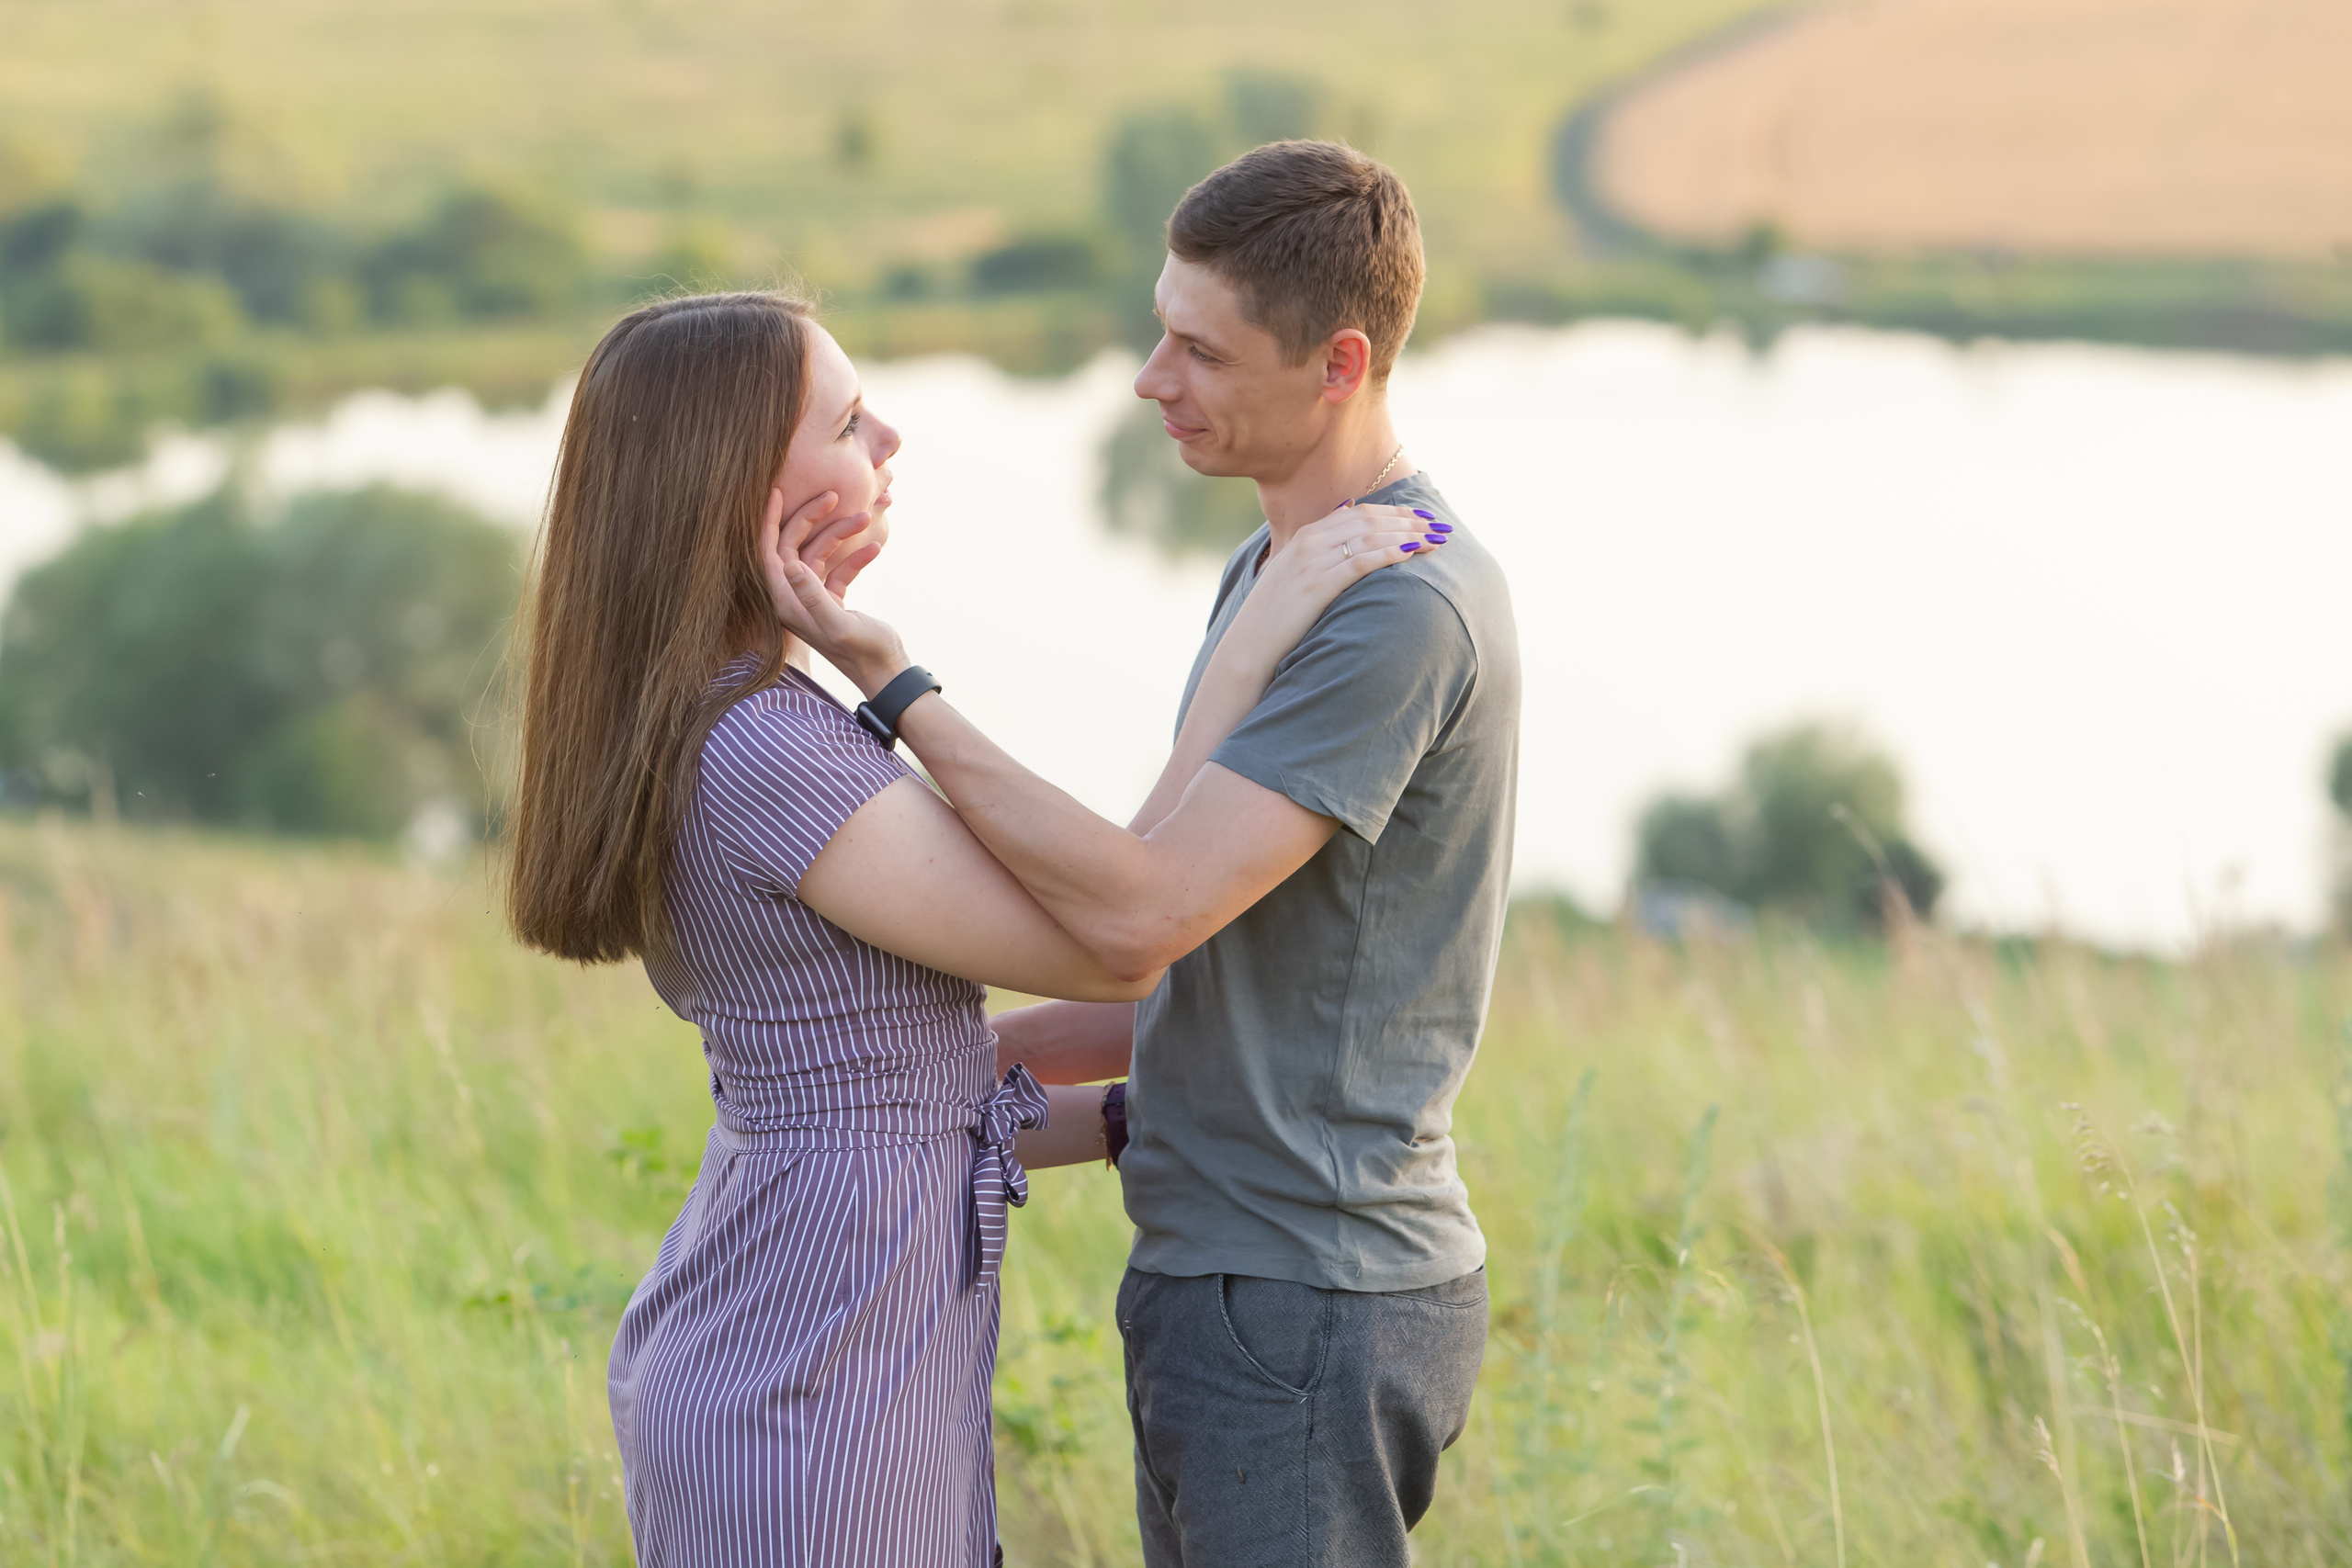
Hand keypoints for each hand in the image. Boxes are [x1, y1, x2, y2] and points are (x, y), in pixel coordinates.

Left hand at [757, 486, 910, 695]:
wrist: (887, 674)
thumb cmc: (863, 653)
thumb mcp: (838, 624)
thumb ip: (813, 596)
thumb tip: (791, 565)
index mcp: (786, 602)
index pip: (768, 553)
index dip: (768, 520)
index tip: (775, 490)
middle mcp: (794, 597)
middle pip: (793, 545)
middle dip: (812, 518)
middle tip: (833, 495)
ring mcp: (813, 596)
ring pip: (819, 551)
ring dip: (842, 533)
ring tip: (867, 518)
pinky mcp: (834, 599)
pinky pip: (839, 566)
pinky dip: (855, 555)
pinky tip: (875, 547)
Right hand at [1220, 502, 1441, 671]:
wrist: (1249, 645)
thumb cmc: (1274, 616)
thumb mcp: (1293, 575)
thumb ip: (1319, 552)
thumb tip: (1347, 530)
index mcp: (1305, 537)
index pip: (1357, 512)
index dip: (1392, 512)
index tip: (1419, 518)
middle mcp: (1310, 543)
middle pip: (1368, 520)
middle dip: (1407, 522)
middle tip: (1437, 527)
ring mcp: (1313, 563)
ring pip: (1369, 537)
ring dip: (1406, 536)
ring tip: (1433, 541)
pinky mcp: (1317, 586)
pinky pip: (1360, 562)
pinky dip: (1388, 555)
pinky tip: (1409, 555)